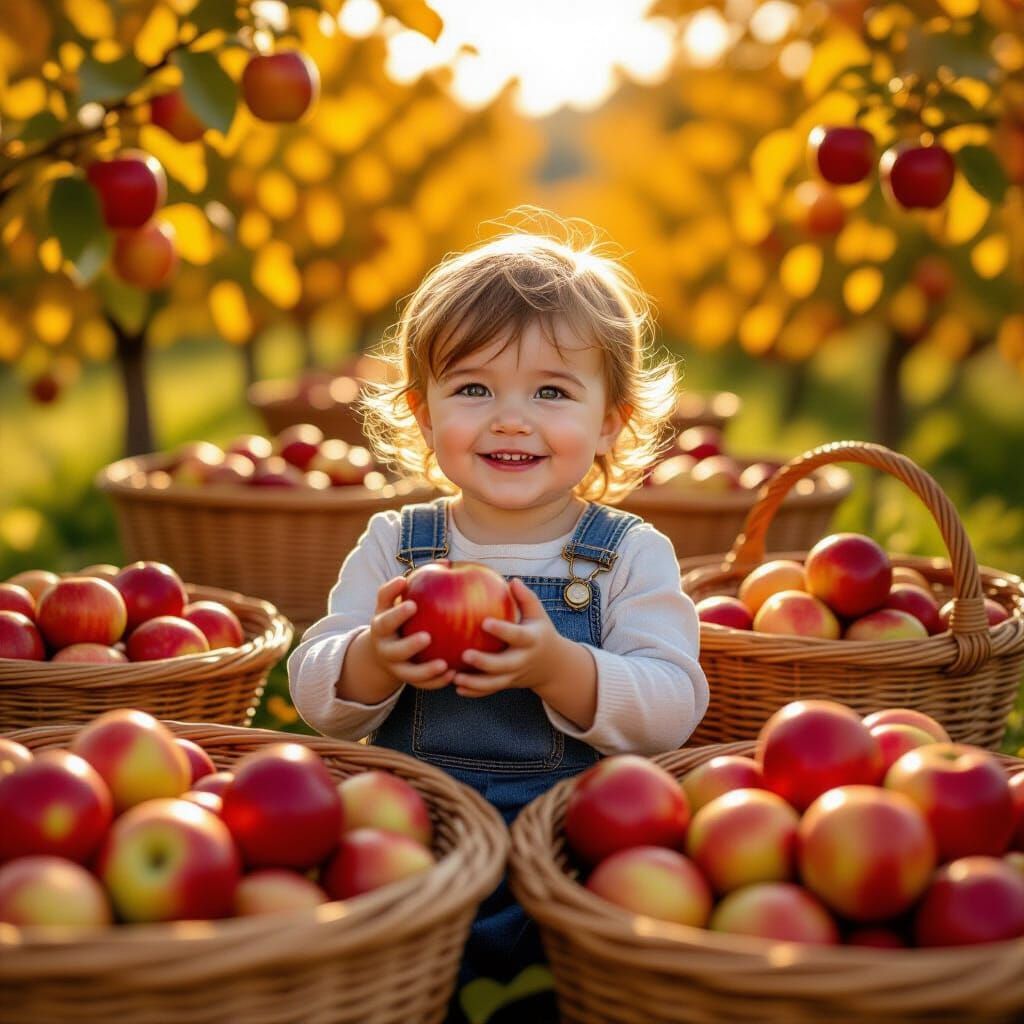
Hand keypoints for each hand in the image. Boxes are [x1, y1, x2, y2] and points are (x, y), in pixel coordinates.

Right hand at [366, 576, 453, 690]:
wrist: (384, 651)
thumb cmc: (402, 617)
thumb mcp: (403, 600)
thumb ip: (422, 582)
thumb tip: (447, 563)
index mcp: (382, 620)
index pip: (383, 605)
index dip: (391, 593)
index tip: (407, 587)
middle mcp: (384, 643)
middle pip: (392, 646)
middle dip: (407, 641)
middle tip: (427, 636)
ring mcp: (393, 664)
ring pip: (406, 671)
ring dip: (424, 669)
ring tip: (442, 664)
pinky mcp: (404, 678)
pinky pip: (420, 683)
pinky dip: (435, 681)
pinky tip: (453, 675)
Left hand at [453, 578, 565, 697]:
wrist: (553, 666)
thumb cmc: (539, 632)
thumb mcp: (538, 615)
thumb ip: (526, 598)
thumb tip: (511, 580)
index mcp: (531, 640)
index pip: (516, 636)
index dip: (502, 630)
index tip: (484, 623)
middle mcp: (523, 660)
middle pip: (503, 665)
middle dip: (484, 662)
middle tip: (464, 654)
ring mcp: (515, 675)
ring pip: (494, 683)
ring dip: (475, 682)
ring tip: (455, 677)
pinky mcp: (508, 684)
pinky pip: (490, 691)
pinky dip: (475, 692)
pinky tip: (457, 689)